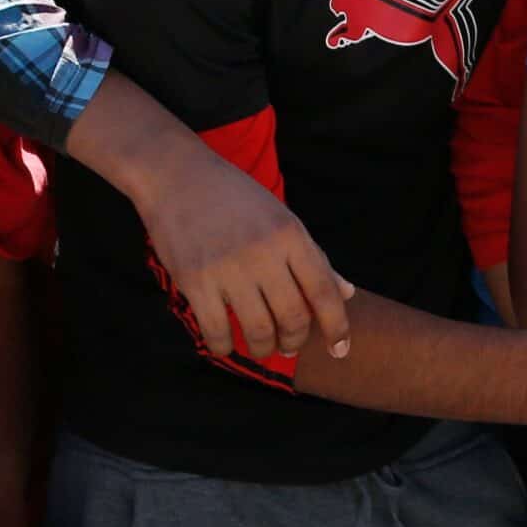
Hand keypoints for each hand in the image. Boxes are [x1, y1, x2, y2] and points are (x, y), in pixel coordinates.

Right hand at [129, 126, 352, 360]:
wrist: (178, 177)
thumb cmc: (236, 199)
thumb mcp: (282, 219)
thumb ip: (314, 258)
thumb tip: (348, 294)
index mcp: (291, 234)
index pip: (324, 290)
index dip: (337, 326)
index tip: (341, 349)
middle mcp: (264, 252)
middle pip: (294, 316)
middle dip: (295, 341)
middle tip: (289, 345)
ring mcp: (228, 267)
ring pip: (258, 330)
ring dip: (263, 348)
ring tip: (261, 346)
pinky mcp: (195, 280)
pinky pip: (217, 331)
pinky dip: (225, 346)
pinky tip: (227, 343)